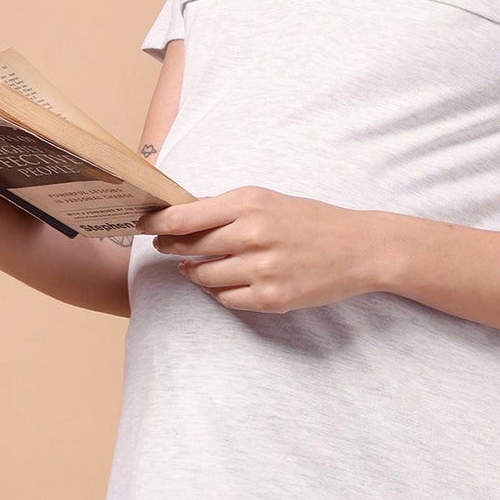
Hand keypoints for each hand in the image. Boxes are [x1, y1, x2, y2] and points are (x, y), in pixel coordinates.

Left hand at [148, 187, 384, 313]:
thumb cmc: (311, 221)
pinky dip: (218, 292)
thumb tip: (181, 216)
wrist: (359, 248)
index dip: (155, 222)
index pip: (185, 216)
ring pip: (204, 277)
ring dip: (194, 272)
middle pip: (189, 247)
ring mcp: (262, 269)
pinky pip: (226, 299)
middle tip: (163, 246)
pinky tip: (224, 283)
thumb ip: (226, 208)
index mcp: (249, 203)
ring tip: (194, 266)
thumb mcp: (268, 200)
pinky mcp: (272, 297)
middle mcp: (252, 235)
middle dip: (171, 247)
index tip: (140, 224)